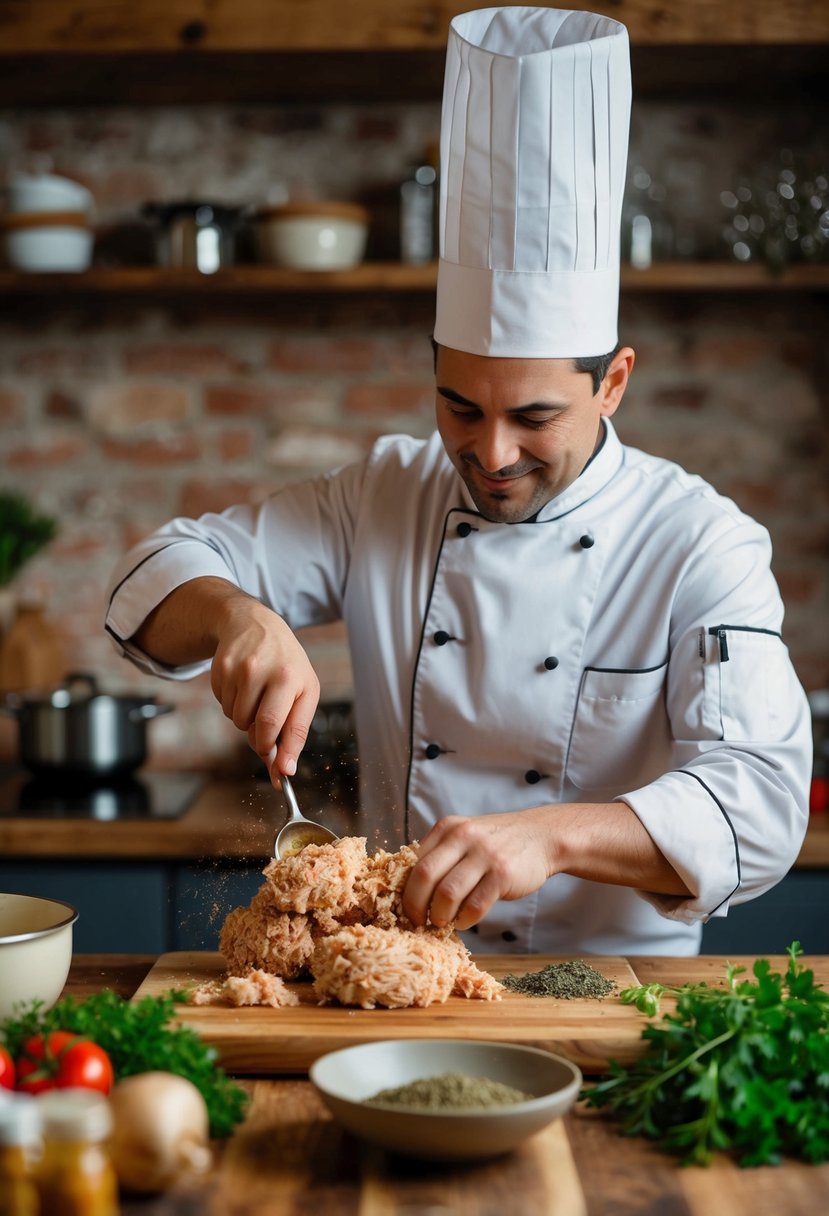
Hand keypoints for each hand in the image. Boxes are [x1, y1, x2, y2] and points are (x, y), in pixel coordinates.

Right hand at [209, 595, 319, 782]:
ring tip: (258, 695)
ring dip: (247, 719)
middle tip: (268, 731)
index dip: (282, 756)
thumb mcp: (304, 689)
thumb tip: (285, 770)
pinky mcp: (220, 669)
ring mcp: (240, 669)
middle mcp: (266, 671)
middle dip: (262, 740)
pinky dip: (233, 704)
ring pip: (237, 720)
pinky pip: (224, 706)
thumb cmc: (285, 664)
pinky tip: (243, 685)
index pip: (283, 726)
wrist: (254, 624)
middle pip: (257, 728)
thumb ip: (296, 729)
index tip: (283, 776)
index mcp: (292, 677)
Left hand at [401, 809, 553, 930]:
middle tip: (417, 921)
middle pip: (424, 876)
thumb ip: (441, 854)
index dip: (404, 889)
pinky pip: (474, 905)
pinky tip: (464, 921)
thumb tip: (410, 889)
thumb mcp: (465, 835)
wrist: (541, 836)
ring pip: (447, 893)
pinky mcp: (502, 873)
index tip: (404, 908)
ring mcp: (484, 854)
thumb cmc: (496, 843)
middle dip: (415, 905)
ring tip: (441, 922)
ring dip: (439, 915)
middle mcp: (462, 837)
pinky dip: (464, 920)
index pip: (413, 861)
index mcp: (446, 828)